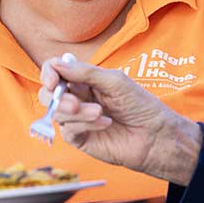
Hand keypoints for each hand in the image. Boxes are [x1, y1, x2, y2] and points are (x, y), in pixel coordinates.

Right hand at [38, 56, 202, 184]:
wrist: (155, 135)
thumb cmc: (139, 105)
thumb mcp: (114, 81)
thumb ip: (84, 72)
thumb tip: (57, 63)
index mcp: (84, 80)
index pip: (55, 71)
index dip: (48, 73)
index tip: (53, 80)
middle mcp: (77, 98)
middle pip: (48, 94)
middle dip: (57, 97)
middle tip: (73, 103)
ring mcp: (77, 120)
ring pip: (57, 113)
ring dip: (77, 112)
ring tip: (100, 112)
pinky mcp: (80, 139)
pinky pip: (68, 130)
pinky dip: (85, 124)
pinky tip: (104, 123)